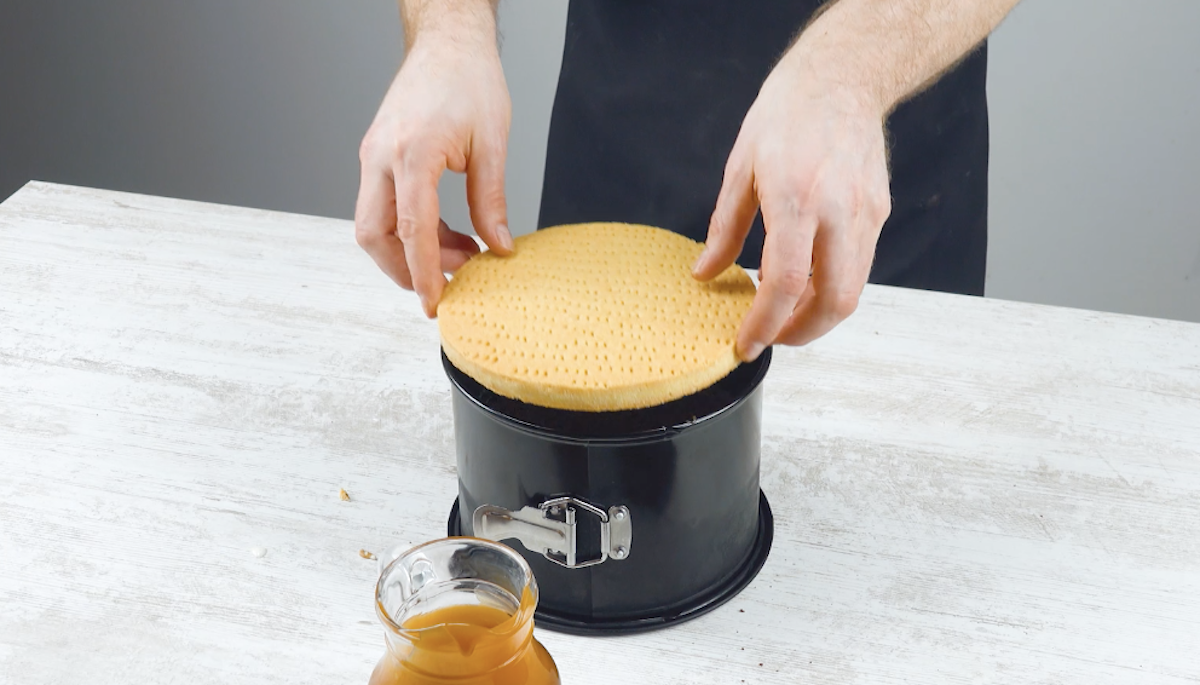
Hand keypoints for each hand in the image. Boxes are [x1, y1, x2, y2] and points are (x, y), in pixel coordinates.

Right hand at [355, 38, 512, 316]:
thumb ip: (490, 200)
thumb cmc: (471, 80)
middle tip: (449, 284)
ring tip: (461, 253)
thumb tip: (497, 248)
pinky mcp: (376, 155)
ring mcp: (372, 156)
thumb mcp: (493, 143)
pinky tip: (447, 231)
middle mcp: (381, 157)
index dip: (424, 273)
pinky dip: (409, 227)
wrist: (448, 41)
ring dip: (409, 250)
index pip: (412, 231)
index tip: (435, 304)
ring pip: (371, 224)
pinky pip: (381, 204)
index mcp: (412, 154)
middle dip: (405, 269)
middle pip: (374, 235)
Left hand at [692, 52, 891, 360]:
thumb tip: (705, 272)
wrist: (843, 77)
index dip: (764, 323)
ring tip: (786, 316)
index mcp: (795, 198)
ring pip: (852, 290)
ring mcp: (864, 213)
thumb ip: (725, 228)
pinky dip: (834, 288)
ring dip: (818, 316)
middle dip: (801, 334)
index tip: (746, 344)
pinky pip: (860, 267)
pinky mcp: (878, 212)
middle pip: (832, 301)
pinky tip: (807, 285)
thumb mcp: (740, 168)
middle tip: (771, 339)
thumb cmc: (787, 114)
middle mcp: (837, 210)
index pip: (784, 282)